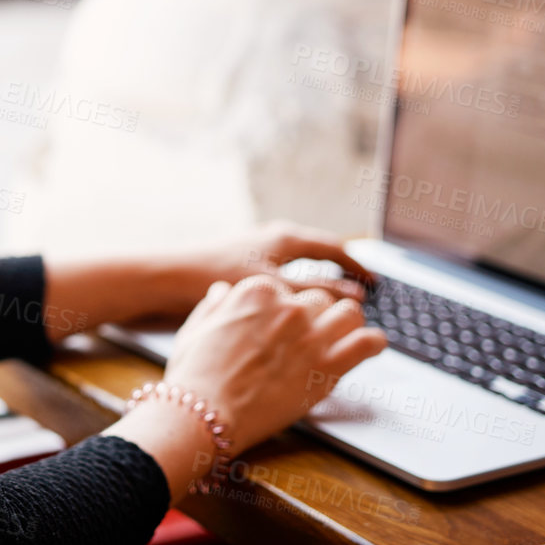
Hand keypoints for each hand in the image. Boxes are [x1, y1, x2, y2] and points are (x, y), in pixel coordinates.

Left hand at [154, 220, 378, 318]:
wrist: (170, 276)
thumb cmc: (220, 277)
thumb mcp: (277, 288)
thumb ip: (317, 292)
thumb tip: (355, 297)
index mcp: (286, 239)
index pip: (335, 249)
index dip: (357, 268)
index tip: (374, 285)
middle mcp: (273, 237)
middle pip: (318, 252)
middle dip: (340, 271)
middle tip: (359, 291)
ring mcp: (258, 247)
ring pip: (299, 262)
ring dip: (317, 278)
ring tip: (331, 302)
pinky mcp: (243, 261)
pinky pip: (281, 270)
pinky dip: (294, 285)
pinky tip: (293, 307)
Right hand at [163, 274, 385, 458]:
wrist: (205, 413)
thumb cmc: (195, 375)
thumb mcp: (196, 329)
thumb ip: (214, 305)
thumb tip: (222, 292)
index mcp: (256, 291)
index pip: (287, 290)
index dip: (285, 310)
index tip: (284, 326)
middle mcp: (288, 306)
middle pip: (319, 300)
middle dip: (316, 317)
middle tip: (310, 338)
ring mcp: (311, 335)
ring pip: (349, 313)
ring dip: (346, 324)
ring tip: (343, 337)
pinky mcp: (328, 367)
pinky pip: (367, 343)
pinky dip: (373, 343)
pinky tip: (371, 346)